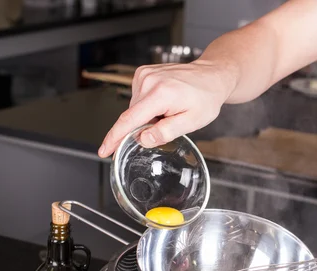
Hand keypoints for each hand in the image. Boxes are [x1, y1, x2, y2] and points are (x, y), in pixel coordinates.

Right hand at [98, 60, 236, 157]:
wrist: (212, 76)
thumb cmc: (205, 98)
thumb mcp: (192, 121)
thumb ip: (166, 132)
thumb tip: (142, 139)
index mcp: (160, 94)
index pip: (129, 120)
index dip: (114, 138)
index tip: (104, 151)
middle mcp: (148, 80)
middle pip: (132, 116)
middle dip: (144, 127)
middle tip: (169, 122)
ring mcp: (144, 74)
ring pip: (135, 108)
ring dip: (148, 116)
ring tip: (170, 109)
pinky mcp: (143, 73)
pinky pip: (138, 98)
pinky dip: (148, 106)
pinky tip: (165, 102)